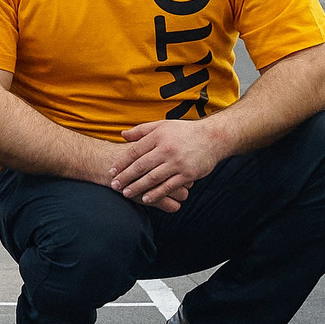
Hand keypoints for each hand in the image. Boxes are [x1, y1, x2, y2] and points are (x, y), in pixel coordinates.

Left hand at [107, 118, 223, 210]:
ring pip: (153, 177)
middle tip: (113, 185)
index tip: (111, 171)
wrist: (213, 138)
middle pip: (141, 166)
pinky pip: (169, 186)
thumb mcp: (162, 125)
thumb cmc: (184, 132)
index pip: (135, 151)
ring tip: (125, 193)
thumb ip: (142, 130)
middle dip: (125, 177)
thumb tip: (122, 135)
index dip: (122, 162)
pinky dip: (156, 193)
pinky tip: (146, 198)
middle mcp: (166, 149)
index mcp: (158, 137)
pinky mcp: (187, 174)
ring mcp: (177, 163)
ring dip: (137, 187)